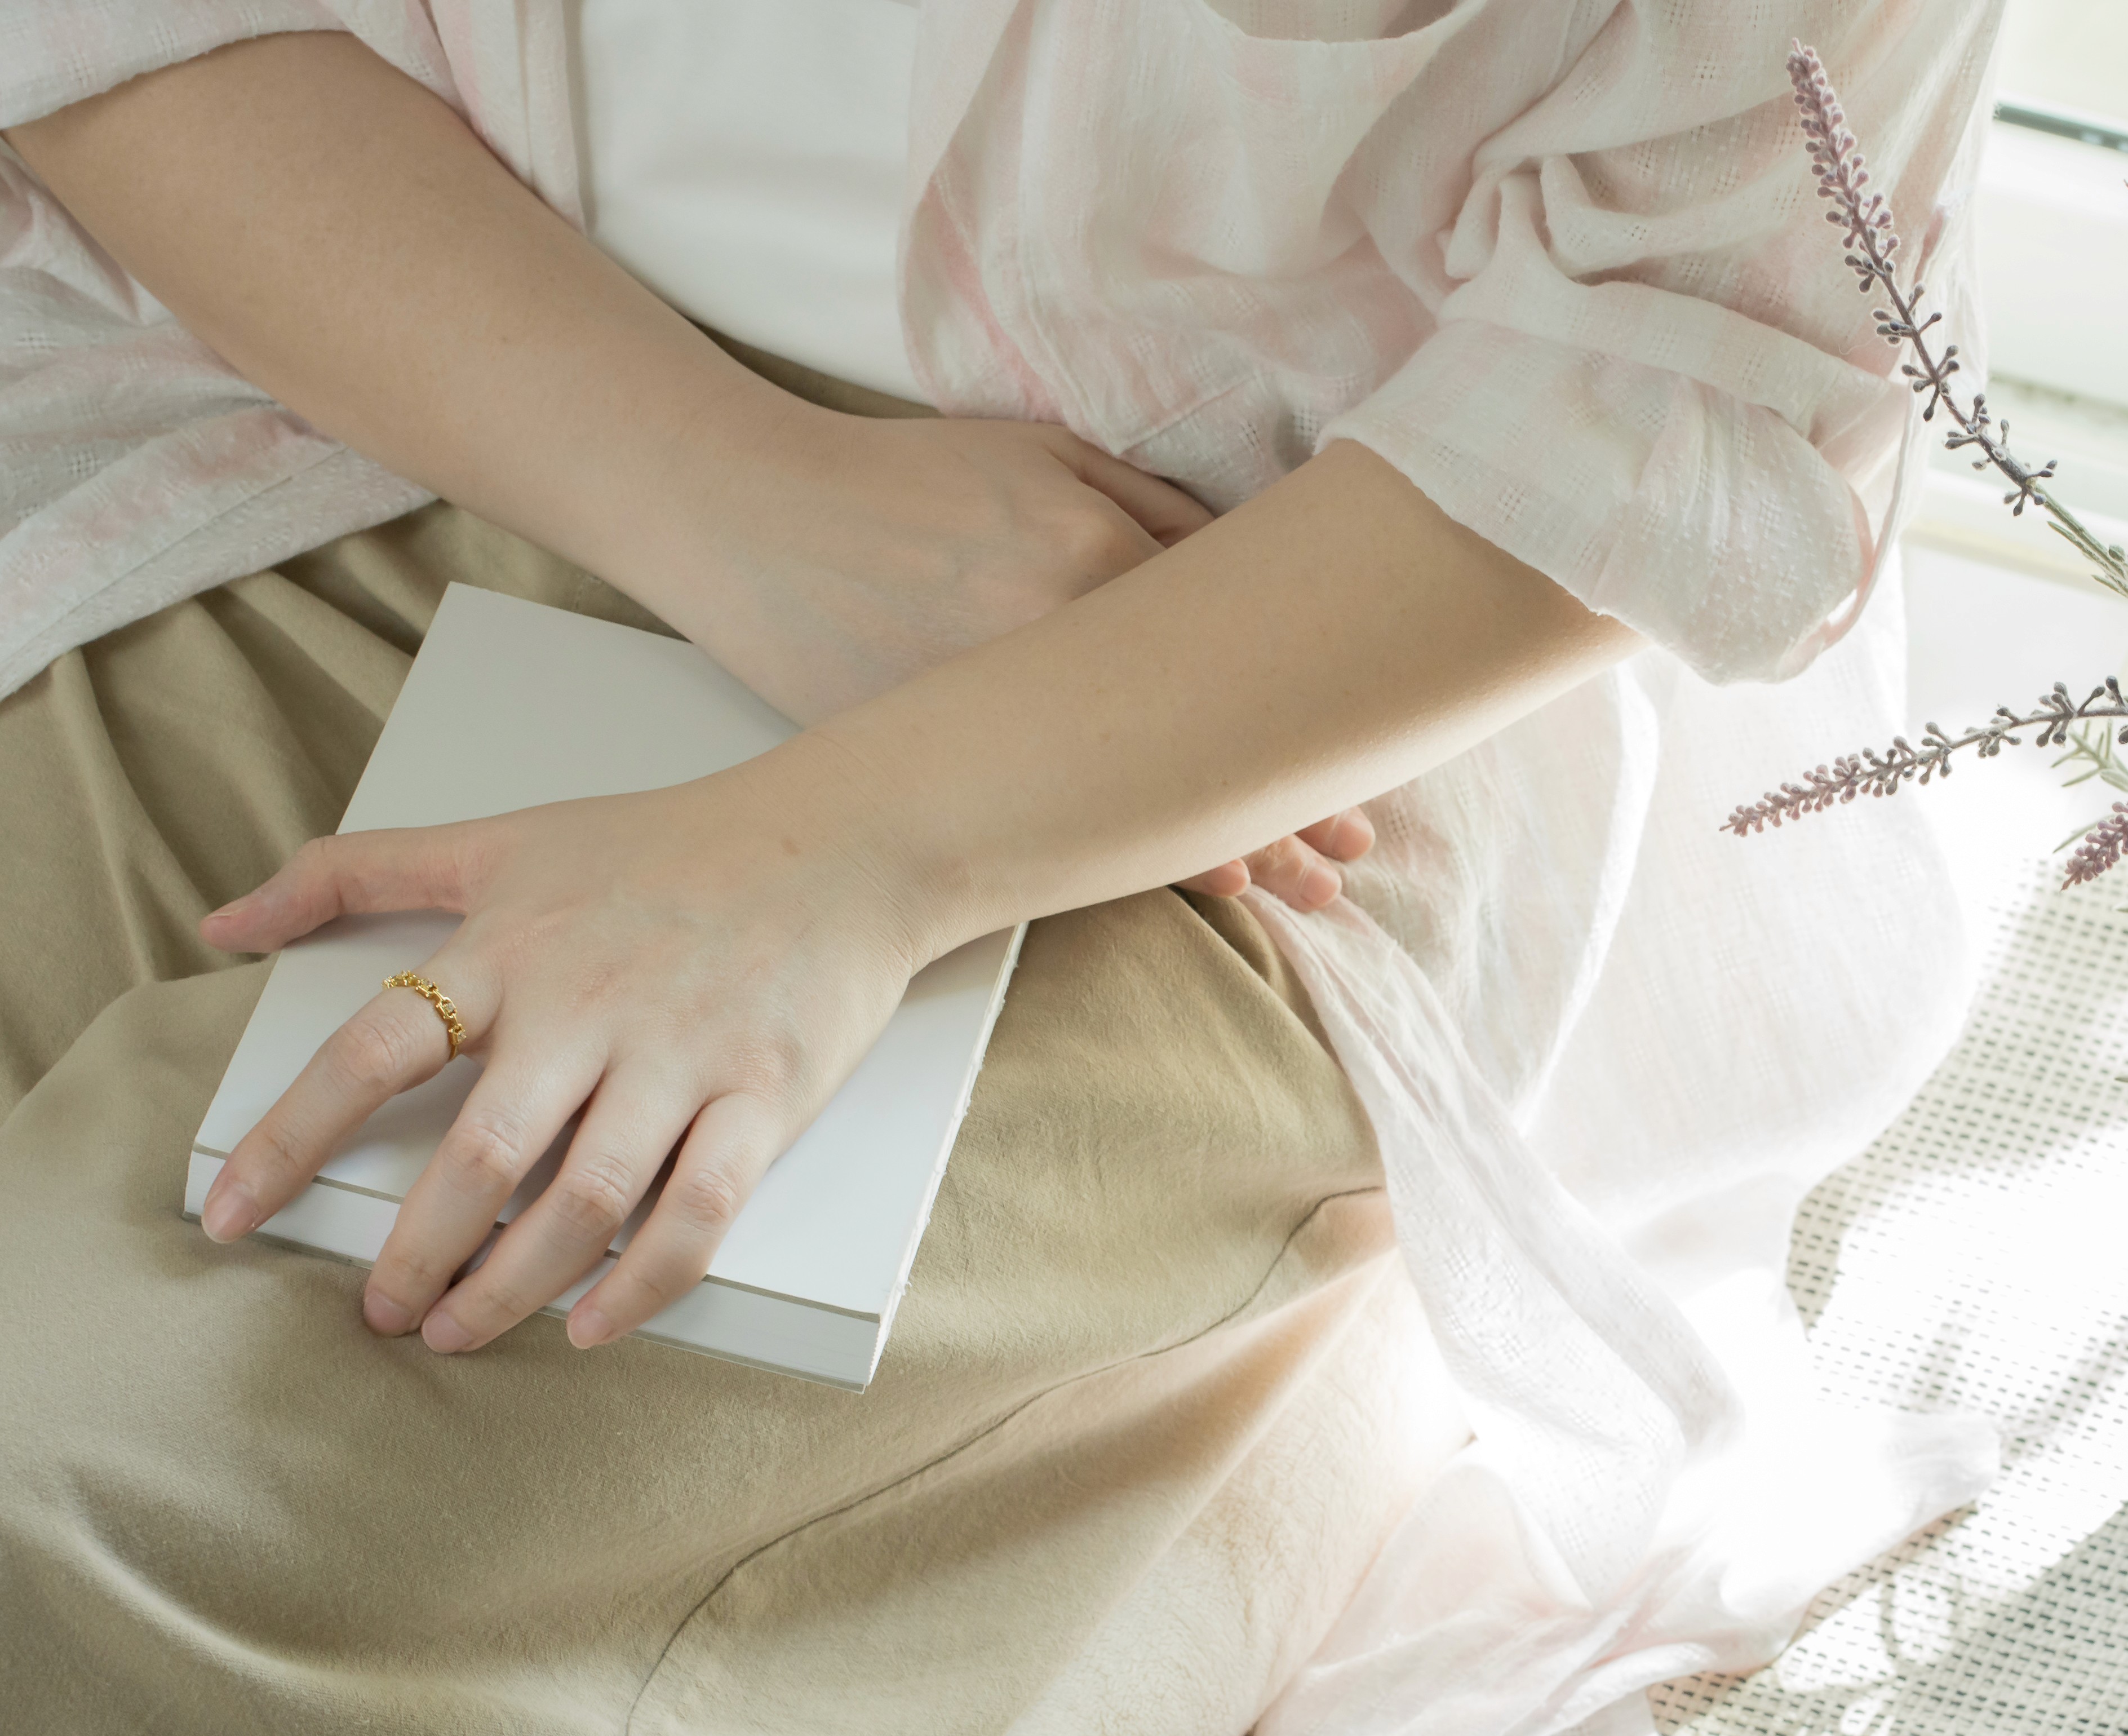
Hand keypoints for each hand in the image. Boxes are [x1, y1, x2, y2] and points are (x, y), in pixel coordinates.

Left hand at [194, 752, 926, 1353]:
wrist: (839, 843)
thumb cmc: (666, 847)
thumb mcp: (498, 841)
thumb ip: (354, 872)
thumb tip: (224, 920)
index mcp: (510, 951)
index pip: (372, 1053)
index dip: (290, 1140)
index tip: (231, 1215)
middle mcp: (587, 1009)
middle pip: (480, 1153)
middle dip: (416, 1251)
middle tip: (380, 1312)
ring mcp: (680, 1057)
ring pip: (584, 1199)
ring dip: (513, 1286)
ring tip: (460, 1331)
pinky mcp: (762, 1096)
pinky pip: (697, 1212)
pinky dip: (644, 1282)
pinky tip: (594, 1325)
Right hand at [645, 410, 1373, 910]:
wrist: (754, 518)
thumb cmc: (906, 477)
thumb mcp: (1040, 456)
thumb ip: (1152, 505)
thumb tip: (1255, 556)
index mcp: (1097, 555)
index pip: (1239, 633)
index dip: (1313, 692)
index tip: (1373, 737)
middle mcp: (1065, 641)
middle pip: (1214, 730)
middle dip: (1294, 796)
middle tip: (1358, 848)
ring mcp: (1009, 713)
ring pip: (1154, 791)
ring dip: (1237, 843)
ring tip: (1309, 887)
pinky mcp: (957, 754)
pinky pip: (1073, 816)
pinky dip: (1141, 851)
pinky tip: (1200, 884)